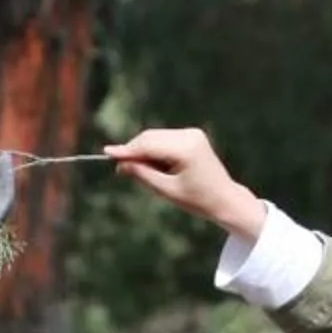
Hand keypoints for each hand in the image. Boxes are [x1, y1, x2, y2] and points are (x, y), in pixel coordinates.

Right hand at [104, 127, 268, 238]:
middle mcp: (189, 135)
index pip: (149, 145)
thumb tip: (121, 164)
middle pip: (150, 137)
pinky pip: (164, 138)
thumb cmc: (197, 200)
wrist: (224, 198)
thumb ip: (143, 175)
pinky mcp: (191, 135)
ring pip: (155, 137)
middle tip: (120, 168)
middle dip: (133, 151)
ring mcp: (192, 133)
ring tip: (140, 171)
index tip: (107, 153)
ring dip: (143, 150)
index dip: (127, 150)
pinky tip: (154, 166)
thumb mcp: (166, 190)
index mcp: (186, 149)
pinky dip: (154, 149)